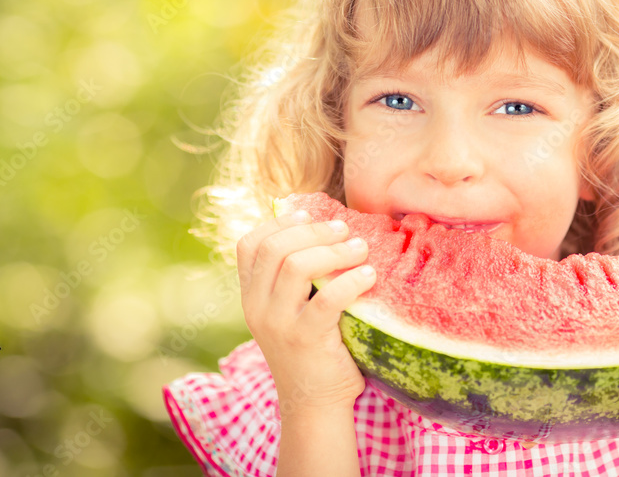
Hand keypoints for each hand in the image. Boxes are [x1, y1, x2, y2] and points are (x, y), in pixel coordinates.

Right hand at [236, 209, 375, 415]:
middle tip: (344, 230)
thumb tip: (328, 227)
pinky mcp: (305, 340)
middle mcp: (257, 308)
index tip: (309, 214)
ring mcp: (278, 325)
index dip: (278, 222)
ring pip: (297, 266)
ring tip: (362, 249)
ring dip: (335, 250)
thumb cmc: (313, 348)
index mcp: (251, 296)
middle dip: (313, 230)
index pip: (249, 245)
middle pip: (275, 248)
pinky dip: (351, 281)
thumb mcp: (291, 311)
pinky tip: (369, 277)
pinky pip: (327, 299)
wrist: (314, 404)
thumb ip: (296, 278)